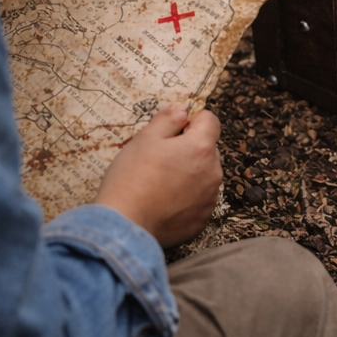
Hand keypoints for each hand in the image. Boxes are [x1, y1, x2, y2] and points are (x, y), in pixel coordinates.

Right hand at [93, 104, 223, 245]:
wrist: (124, 226)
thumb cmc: (131, 178)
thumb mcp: (145, 139)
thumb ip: (167, 119)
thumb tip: (182, 111)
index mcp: (201, 147)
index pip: (210, 121)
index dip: (191, 121)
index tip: (172, 132)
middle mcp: (213, 172)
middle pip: (208, 149)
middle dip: (189, 149)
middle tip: (160, 159)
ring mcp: (209, 198)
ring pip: (204, 175)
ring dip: (189, 174)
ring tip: (160, 183)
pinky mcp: (202, 220)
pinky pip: (199, 200)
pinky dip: (186, 198)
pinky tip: (163, 202)